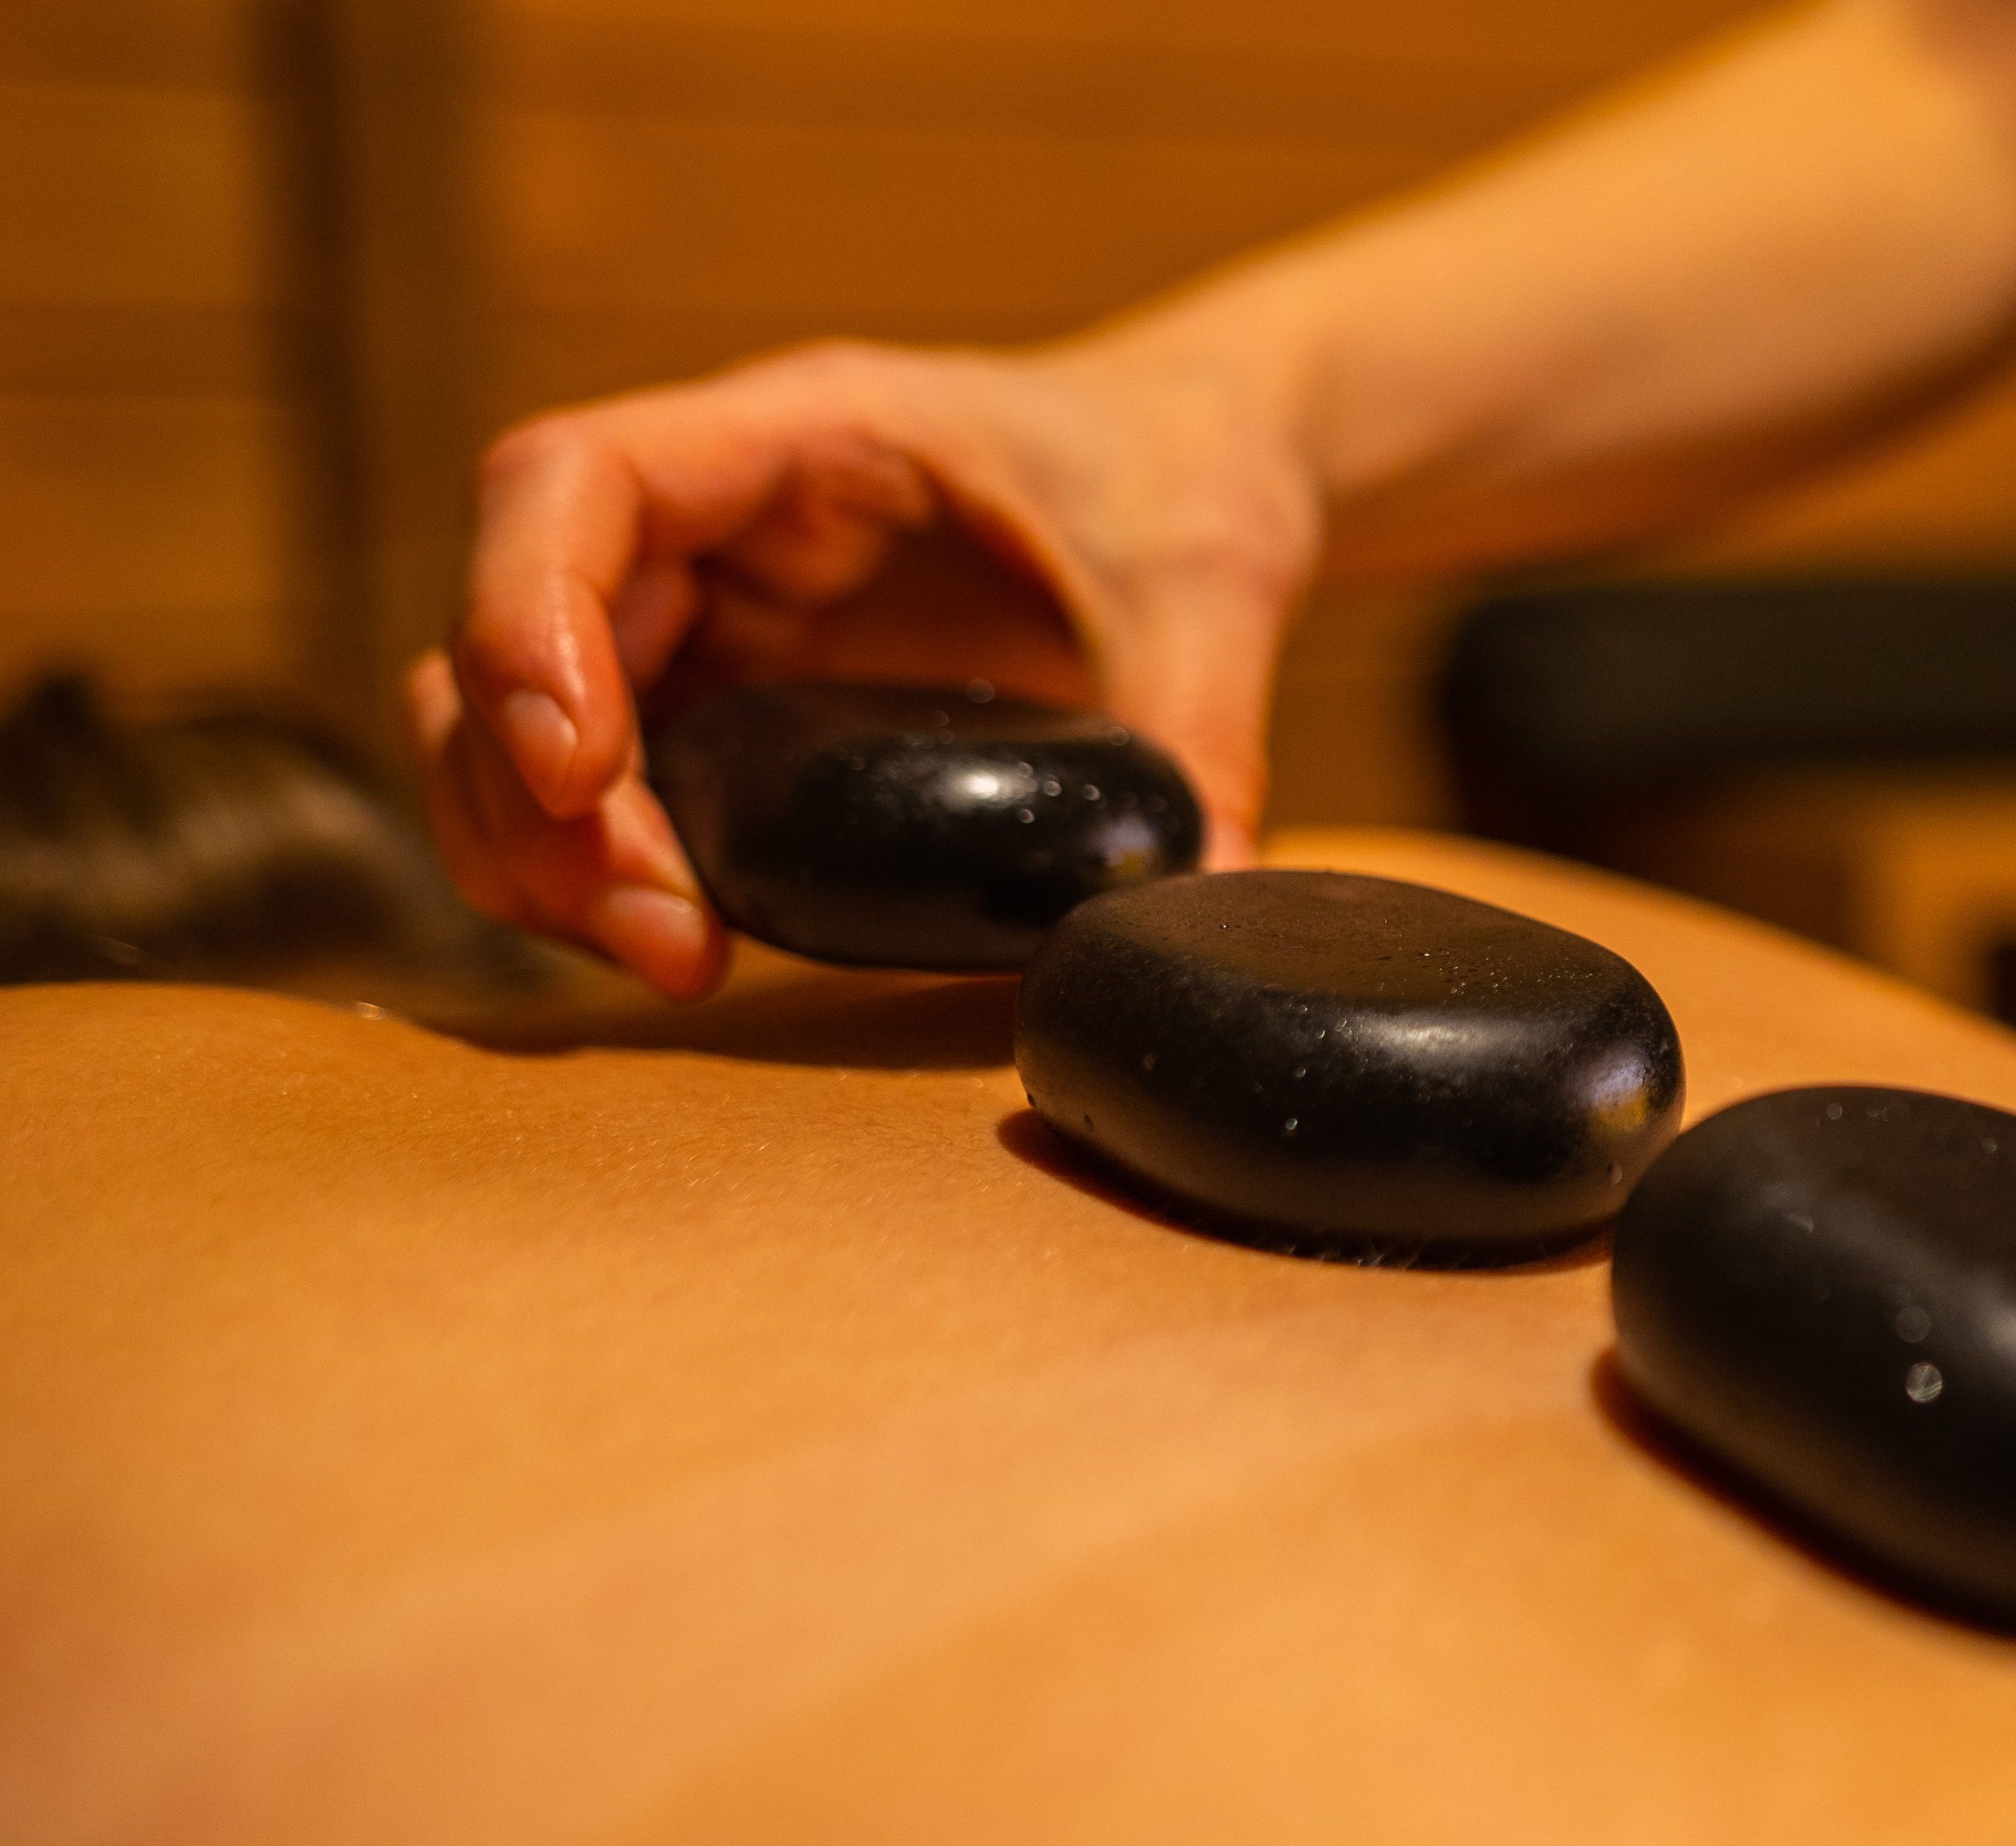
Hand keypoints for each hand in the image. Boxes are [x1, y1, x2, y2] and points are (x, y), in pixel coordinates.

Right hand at [414, 339, 1319, 997]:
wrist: (1203, 460)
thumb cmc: (1185, 469)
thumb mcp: (1211, 582)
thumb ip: (1202, 727)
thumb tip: (1207, 893)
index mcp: (807, 434)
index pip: (578, 481)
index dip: (526, 614)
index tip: (572, 767)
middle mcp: (722, 519)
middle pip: (518, 627)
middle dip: (541, 794)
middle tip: (654, 934)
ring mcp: (716, 612)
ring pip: (525, 719)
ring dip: (550, 849)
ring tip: (672, 957)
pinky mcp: (742, 704)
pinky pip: (616, 781)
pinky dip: (611, 865)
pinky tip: (691, 943)